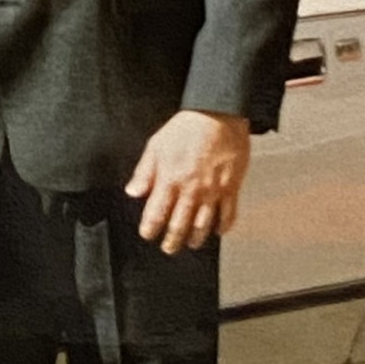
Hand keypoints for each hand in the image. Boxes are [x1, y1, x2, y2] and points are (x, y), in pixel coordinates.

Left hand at [124, 110, 250, 254]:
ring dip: (196, 238)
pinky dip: (222, 227)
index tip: (147, 235)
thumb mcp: (156, 145)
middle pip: (179, 225)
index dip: (150, 228)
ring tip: (191, 244)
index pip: (156, 213)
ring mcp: (213, 192)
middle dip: (172, 240)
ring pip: (203, 225)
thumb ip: (144, 172)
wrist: (218, 115)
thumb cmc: (185, 128)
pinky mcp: (231, 188)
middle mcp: (191, 190)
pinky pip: (228, 215)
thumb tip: (133, 192)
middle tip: (168, 248)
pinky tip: (218, 231)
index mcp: (170, 179)